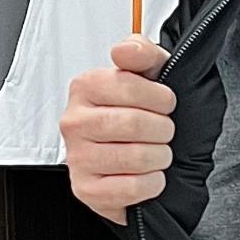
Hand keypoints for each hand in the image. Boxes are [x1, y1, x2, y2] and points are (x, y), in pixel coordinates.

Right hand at [61, 36, 174, 224]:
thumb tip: (125, 50)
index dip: (161, 97)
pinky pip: (131, 188)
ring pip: (136, 158)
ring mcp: (77, 157)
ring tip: (156, 153)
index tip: (165, 104)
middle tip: (163, 132)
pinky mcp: (86, 189)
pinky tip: (148, 175)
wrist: (139, 160)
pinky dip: (151, 184)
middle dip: (163, 130)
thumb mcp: (151, 74)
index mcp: (85, 87)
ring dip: (160, 157)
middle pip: (134, 124)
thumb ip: (142, 52)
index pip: (129, 85)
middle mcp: (74, 121)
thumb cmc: (144, 115)